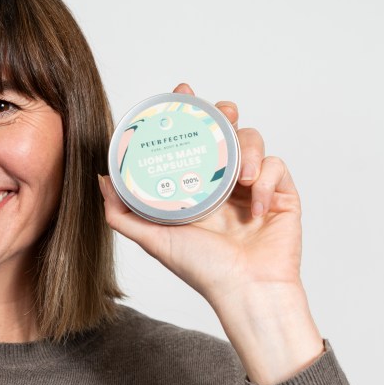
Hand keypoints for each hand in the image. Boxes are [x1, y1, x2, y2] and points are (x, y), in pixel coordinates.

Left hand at [99, 83, 322, 384]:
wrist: (246, 292)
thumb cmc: (203, 270)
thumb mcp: (153, 239)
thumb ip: (123, 213)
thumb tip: (101, 180)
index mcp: (195, 187)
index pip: (191, 138)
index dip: (189, 112)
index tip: (182, 92)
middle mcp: (223, 182)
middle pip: (226, 129)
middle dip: (223, 113)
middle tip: (220, 113)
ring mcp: (254, 186)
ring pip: (254, 140)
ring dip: (246, 150)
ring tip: (238, 177)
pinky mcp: (282, 194)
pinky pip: (277, 166)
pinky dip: (266, 181)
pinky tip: (256, 207)